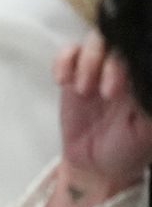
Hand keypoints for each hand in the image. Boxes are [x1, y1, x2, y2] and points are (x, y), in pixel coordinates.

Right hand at [56, 34, 151, 190]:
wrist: (96, 167)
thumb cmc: (127, 150)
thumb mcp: (146, 131)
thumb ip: (146, 100)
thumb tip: (143, 81)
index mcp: (142, 79)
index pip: (136, 52)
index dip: (125, 62)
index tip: (116, 88)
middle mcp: (123, 70)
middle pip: (115, 40)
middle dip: (106, 64)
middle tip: (104, 94)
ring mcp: (97, 71)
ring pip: (93, 42)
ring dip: (85, 62)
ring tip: (81, 90)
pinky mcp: (73, 76)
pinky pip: (67, 53)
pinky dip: (63, 61)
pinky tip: (62, 80)